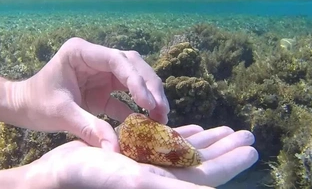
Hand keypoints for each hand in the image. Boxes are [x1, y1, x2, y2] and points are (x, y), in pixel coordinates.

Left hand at [17, 37, 169, 150]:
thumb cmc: (36, 103)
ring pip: (134, 78)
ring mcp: (101, 72)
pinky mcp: (104, 87)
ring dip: (149, 96)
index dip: (136, 80)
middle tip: (162, 109)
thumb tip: (115, 150)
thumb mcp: (61, 114)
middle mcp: (96, 58)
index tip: (148, 103)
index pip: (117, 60)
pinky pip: (125, 95)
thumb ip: (89, 128)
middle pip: (132, 66)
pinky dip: (136, 108)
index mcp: (81, 53)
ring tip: (160, 115)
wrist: (24, 106)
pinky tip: (146, 121)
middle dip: (150, 87)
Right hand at [27, 124, 257, 188]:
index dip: (231, 163)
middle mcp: (161, 178)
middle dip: (226, 148)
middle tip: (248, 134)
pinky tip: (196, 128)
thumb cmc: (89, 177)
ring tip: (229, 129)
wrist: (58, 173)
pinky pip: (166, 143)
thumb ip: (174, 188)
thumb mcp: (135, 181)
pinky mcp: (138, 154)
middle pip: (202, 162)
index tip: (253, 149)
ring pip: (187, 151)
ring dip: (209, 139)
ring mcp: (150, 165)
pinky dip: (182, 134)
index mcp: (164, 186)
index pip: (207, 175)